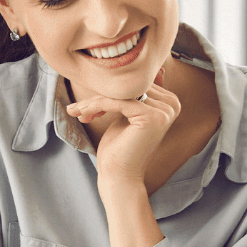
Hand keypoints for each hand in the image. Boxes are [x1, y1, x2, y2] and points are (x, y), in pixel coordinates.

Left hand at [64, 69, 181, 187]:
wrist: (119, 176)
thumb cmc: (120, 148)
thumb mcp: (126, 115)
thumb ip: (131, 95)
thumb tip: (125, 71)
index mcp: (169, 102)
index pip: (133, 84)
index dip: (108, 92)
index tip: (85, 105)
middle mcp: (172, 104)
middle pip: (127, 87)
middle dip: (99, 96)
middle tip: (76, 109)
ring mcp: (164, 111)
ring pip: (120, 93)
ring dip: (93, 101)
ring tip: (75, 111)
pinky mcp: (151, 117)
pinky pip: (117, 102)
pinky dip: (96, 106)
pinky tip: (81, 114)